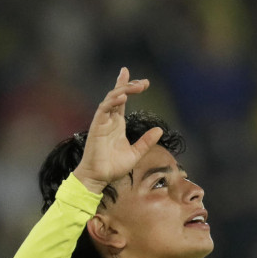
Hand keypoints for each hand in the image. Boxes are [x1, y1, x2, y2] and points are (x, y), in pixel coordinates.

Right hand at [73, 67, 162, 193]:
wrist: (99, 177)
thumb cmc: (113, 166)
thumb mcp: (136, 153)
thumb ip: (146, 142)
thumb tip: (159, 130)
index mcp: (117, 123)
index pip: (122, 100)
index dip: (128, 87)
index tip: (141, 80)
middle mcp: (109, 119)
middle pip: (117, 95)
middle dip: (129, 85)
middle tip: (144, 82)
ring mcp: (102, 121)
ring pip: (111, 98)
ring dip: (123, 90)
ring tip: (137, 86)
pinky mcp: (97, 126)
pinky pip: (103, 109)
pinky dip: (112, 101)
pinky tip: (122, 96)